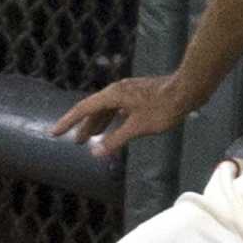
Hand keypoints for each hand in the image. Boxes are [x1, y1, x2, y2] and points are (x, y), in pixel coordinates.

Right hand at [49, 74, 189, 157]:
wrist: (187, 90)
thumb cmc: (163, 109)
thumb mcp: (138, 127)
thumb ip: (115, 140)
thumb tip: (95, 152)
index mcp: (113, 95)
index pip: (83, 109)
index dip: (68, 122)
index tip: (54, 132)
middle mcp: (117, 91)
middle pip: (94, 109)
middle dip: (83, 126)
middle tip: (74, 141)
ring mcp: (129, 92)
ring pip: (107, 109)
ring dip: (98, 124)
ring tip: (90, 138)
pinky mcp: (139, 96)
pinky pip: (118, 109)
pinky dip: (112, 120)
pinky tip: (114, 129)